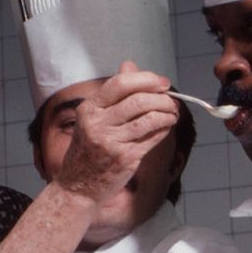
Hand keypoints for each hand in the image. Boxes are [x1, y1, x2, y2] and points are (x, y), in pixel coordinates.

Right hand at [52, 61, 178, 203]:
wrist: (78, 186)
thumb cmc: (88, 150)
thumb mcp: (92, 118)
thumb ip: (113, 93)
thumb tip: (130, 66)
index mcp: (89, 109)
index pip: (120, 83)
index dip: (146, 79)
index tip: (161, 82)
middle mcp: (97, 124)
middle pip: (138, 100)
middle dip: (161, 97)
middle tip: (171, 100)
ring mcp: (111, 142)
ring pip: (149, 118)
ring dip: (167, 113)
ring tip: (172, 113)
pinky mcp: (125, 158)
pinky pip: (152, 137)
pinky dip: (164, 129)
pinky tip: (167, 126)